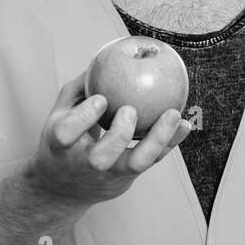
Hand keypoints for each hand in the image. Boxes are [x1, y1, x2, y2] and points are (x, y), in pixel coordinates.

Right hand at [24, 73, 191, 205]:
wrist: (62, 189)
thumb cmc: (64, 140)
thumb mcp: (61, 114)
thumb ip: (80, 88)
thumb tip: (105, 56)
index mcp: (60, 145)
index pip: (67, 133)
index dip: (84, 116)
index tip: (101, 98)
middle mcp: (84, 164)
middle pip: (101, 157)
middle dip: (118, 135)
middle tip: (132, 110)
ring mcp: (108, 174)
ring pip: (135, 163)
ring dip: (157, 140)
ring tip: (173, 115)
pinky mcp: (127, 178)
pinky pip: (153, 161)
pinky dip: (170, 143)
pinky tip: (184, 123)